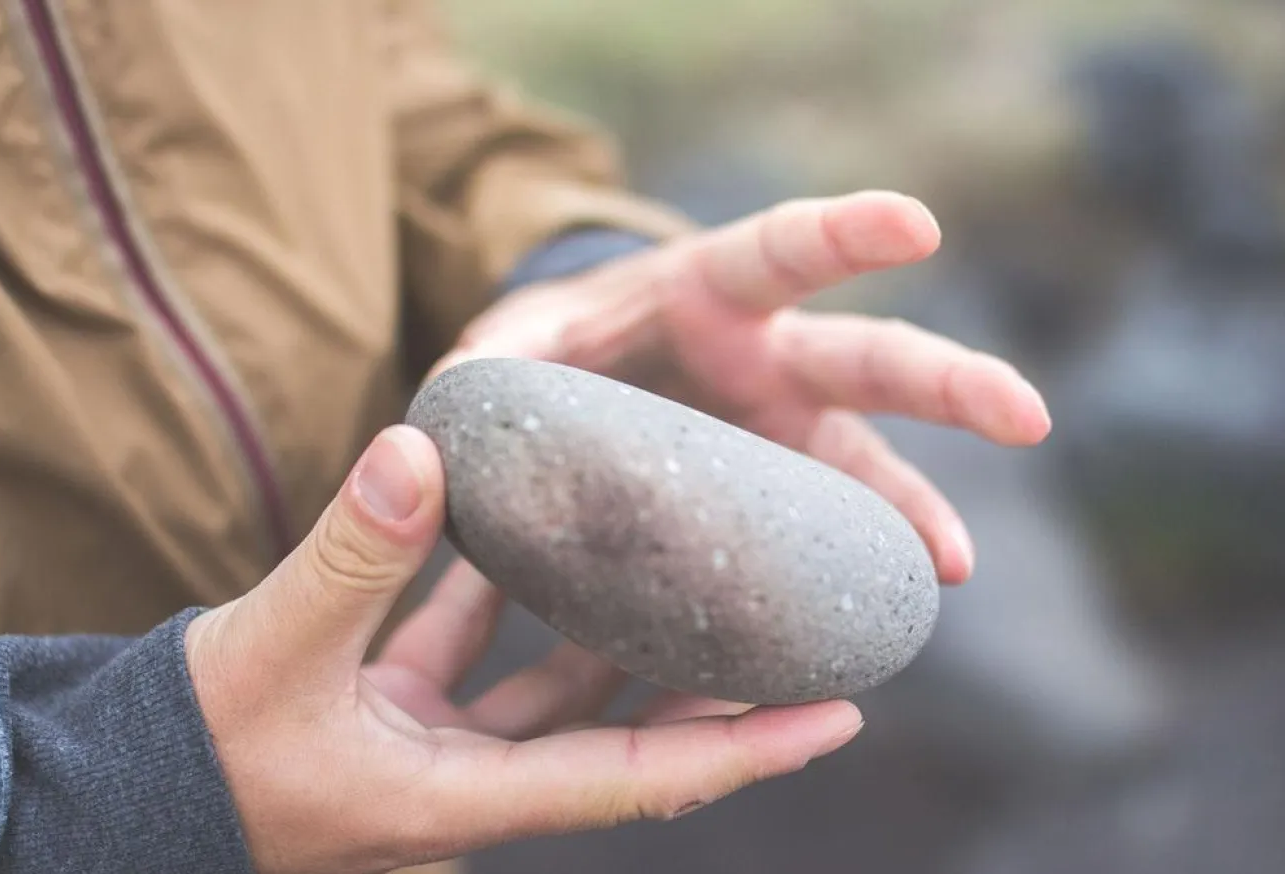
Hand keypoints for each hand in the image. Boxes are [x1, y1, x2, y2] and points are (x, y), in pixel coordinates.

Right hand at [185, 427, 863, 873]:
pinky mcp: (394, 720)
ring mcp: (433, 756)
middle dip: (700, 683)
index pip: (636, 778)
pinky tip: (520, 533)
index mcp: (461, 800)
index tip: (839, 712)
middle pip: (618, 734)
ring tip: (674, 557)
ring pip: (551, 692)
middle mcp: (468, 788)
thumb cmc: (190, 756)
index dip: (745, 750)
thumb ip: (349, 555)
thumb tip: (419, 450)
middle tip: (781, 616)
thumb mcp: (268, 653)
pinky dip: (502, 603)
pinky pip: (474, 660)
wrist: (109, 800)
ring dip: (609, 630)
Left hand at [436, 192, 1052, 583]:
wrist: (570, 393)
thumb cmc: (544, 354)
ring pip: (865, 466)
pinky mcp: (772, 499)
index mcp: (702, 292)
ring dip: (913, 511)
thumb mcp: (503, 352)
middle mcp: (763, 359)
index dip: (846, 236)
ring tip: (949, 569)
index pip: (780, 249)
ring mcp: (778, 434)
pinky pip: (823, 540)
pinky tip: (869, 624)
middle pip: (865, 361)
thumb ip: (482, 374)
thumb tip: (437, 424)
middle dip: (946, 381)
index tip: (919, 223)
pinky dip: (847, 577)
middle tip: (1026, 416)